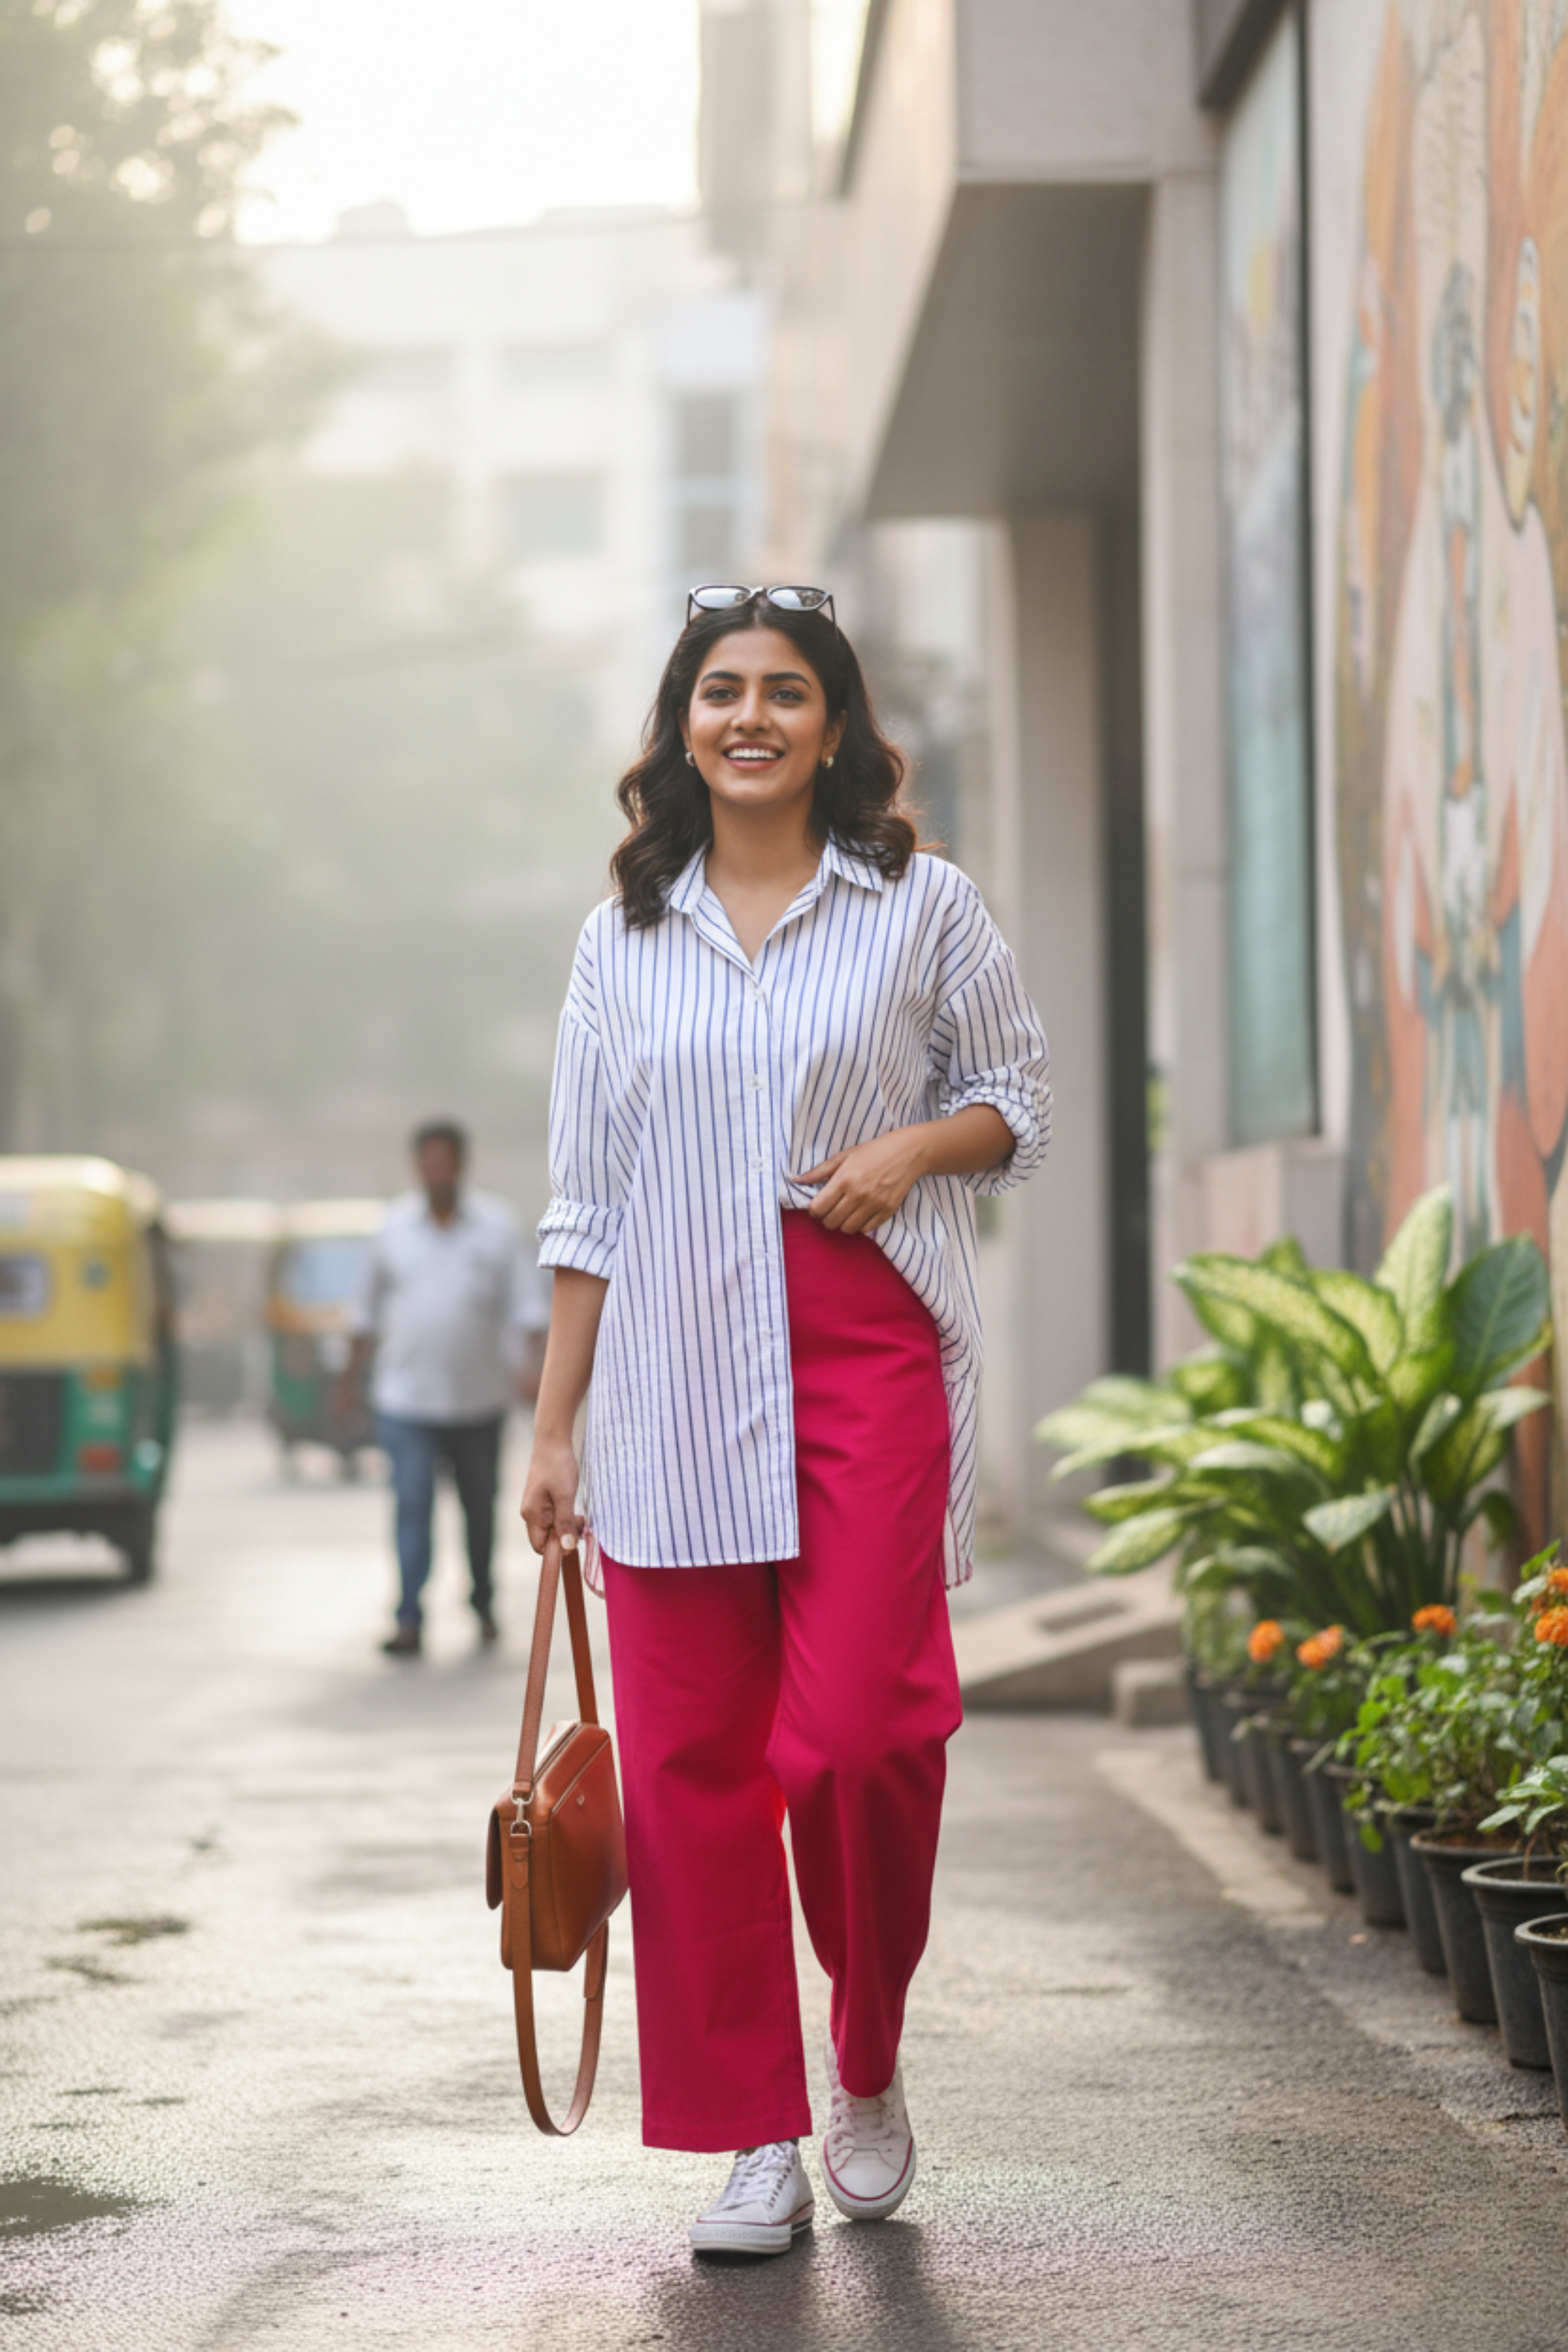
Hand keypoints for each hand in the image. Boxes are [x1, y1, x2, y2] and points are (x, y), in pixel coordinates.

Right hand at [520, 1431, 583, 1555]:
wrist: (553, 1440)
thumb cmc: (557, 1466)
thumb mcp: (565, 1496)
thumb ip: (565, 1523)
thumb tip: (567, 1548)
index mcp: (531, 1514)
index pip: (540, 1546)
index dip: (557, 1550)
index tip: (576, 1541)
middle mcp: (530, 1513)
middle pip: (546, 1538)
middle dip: (565, 1537)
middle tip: (583, 1528)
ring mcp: (536, 1506)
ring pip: (552, 1527)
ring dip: (568, 1527)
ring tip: (583, 1520)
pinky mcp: (543, 1499)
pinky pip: (554, 1516)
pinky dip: (566, 1517)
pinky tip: (577, 1512)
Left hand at [794, 1128, 928, 1233]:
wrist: (908, 1153)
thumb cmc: (873, 1152)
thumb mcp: (844, 1156)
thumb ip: (818, 1171)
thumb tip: (795, 1180)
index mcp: (844, 1179)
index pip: (818, 1208)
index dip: (813, 1210)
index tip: (818, 1205)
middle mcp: (858, 1194)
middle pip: (830, 1222)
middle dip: (827, 1218)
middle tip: (831, 1209)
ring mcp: (874, 1205)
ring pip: (847, 1229)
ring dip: (842, 1223)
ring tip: (846, 1212)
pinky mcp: (887, 1212)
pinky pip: (866, 1230)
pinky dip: (860, 1225)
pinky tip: (860, 1213)